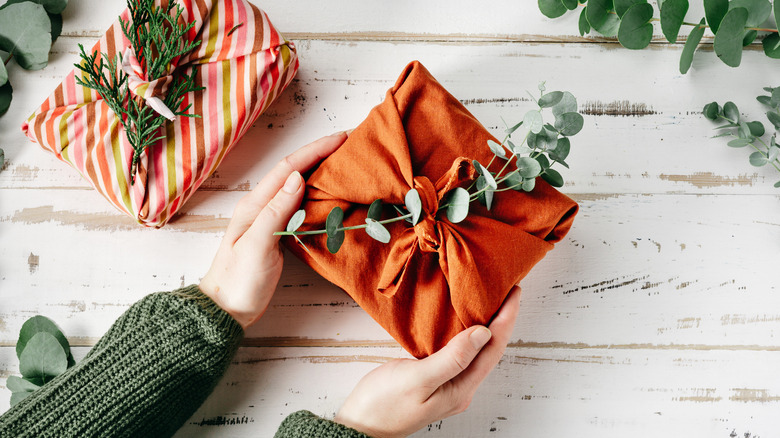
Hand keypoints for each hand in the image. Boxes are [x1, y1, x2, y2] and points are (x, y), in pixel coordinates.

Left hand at [199, 132, 347, 328]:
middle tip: (350, 145)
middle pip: (295, 171)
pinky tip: (331, 194)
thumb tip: (297, 178)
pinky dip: (318, 194)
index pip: (289, 168)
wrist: (226, 309)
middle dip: (321, 154)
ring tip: (346, 163)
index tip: (341, 139)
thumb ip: (275, 211)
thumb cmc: (238, 280)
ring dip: (321, 171)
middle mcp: (262, 206)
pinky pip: (301, 205)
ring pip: (299, 186)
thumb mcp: (257, 246)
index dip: (315, 150)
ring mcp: (270, 219)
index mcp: (255, 204)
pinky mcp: (278, 233)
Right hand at [334, 286, 520, 437]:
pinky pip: (457, 351)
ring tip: (489, 300)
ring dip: (485, 324)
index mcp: (461, 389)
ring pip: (474, 350)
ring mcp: (447, 384)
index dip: (506, 319)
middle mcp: (460, 387)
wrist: (359, 425)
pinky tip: (460, 320)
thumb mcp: (418, 379)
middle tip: (506, 290)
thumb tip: (482, 333)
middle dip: (501, 320)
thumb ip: (452, 358)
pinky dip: (464, 332)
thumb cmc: (383, 405)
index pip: (493, 349)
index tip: (513, 292)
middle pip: (489, 350)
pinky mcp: (434, 378)